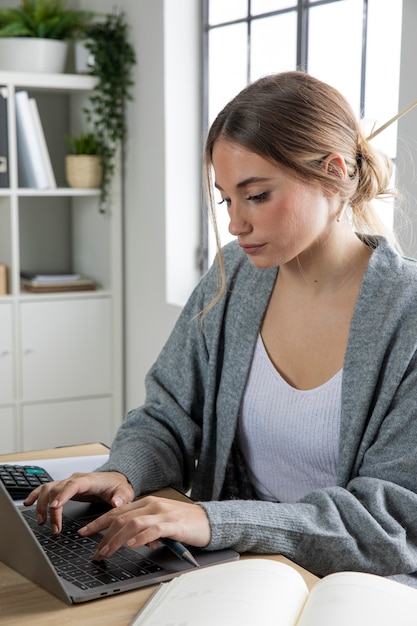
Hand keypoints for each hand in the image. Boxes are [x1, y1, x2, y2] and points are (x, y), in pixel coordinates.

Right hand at [23, 471, 133, 534]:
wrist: (115, 480)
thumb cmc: (118, 486)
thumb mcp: (125, 492)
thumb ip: (121, 497)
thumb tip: (116, 502)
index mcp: (89, 480)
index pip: (72, 485)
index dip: (62, 495)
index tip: (55, 506)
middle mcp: (75, 479)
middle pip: (56, 489)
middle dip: (52, 509)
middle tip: (54, 528)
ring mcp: (68, 483)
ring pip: (48, 489)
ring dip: (42, 504)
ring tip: (42, 522)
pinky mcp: (64, 488)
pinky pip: (46, 489)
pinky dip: (35, 495)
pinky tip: (27, 504)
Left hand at [77, 495, 210, 560]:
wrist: (209, 521)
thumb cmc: (186, 522)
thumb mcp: (161, 522)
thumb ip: (146, 528)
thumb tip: (131, 542)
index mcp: (148, 503)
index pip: (118, 511)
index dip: (99, 521)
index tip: (85, 532)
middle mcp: (153, 505)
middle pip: (121, 517)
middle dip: (104, 534)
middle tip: (95, 550)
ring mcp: (162, 513)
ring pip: (132, 523)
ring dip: (116, 539)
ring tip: (106, 552)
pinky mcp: (173, 524)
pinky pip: (152, 530)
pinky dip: (139, 538)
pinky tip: (130, 545)